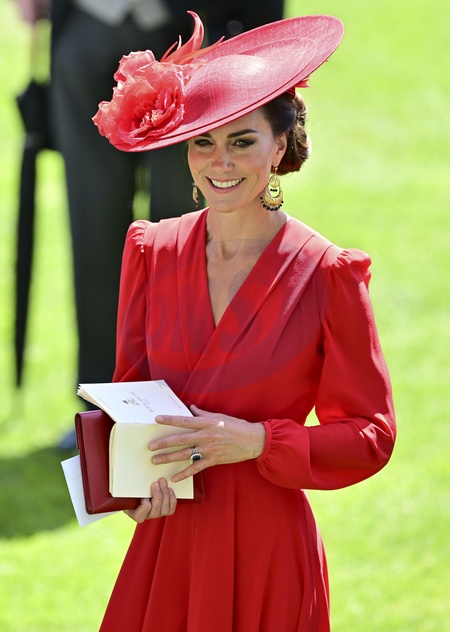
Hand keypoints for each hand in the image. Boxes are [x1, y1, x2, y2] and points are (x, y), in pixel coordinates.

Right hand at [124, 478, 176, 522]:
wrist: (140, 493)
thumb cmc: (134, 493)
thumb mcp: (129, 493)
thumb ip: (129, 492)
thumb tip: (127, 486)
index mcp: (137, 515)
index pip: (140, 515)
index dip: (144, 504)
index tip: (143, 495)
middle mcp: (148, 516)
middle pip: (155, 511)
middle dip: (157, 495)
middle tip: (156, 484)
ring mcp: (158, 514)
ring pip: (165, 510)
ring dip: (165, 494)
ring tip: (162, 483)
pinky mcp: (166, 510)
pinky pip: (172, 508)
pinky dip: (171, 498)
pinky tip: (168, 489)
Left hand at [148, 405, 265, 482]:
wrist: (252, 441)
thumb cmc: (237, 426)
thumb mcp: (219, 416)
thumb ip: (203, 413)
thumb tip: (191, 408)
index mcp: (207, 423)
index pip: (184, 421)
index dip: (170, 420)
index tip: (157, 419)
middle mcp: (206, 436)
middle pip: (180, 439)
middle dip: (164, 443)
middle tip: (150, 446)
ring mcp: (209, 449)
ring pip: (184, 454)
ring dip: (168, 458)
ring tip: (155, 460)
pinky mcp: (213, 460)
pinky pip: (196, 468)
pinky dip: (184, 474)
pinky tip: (173, 478)